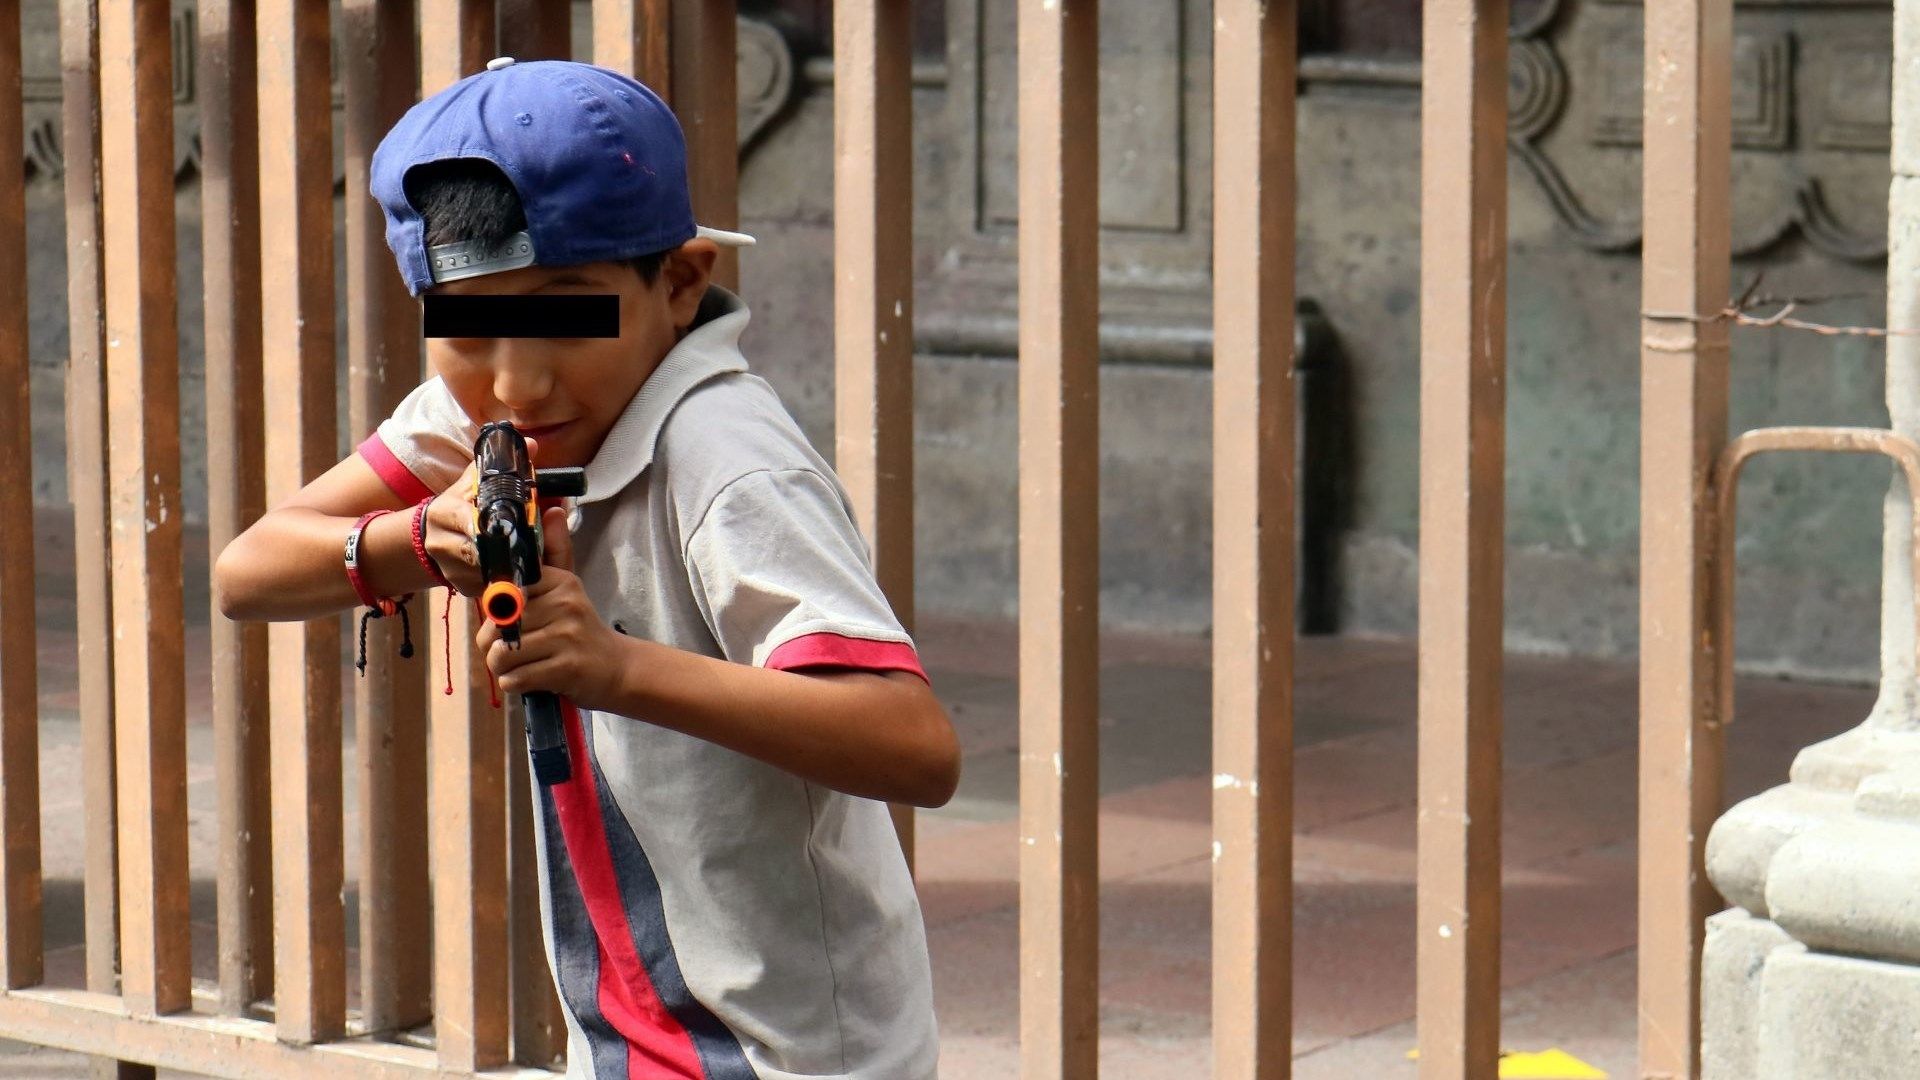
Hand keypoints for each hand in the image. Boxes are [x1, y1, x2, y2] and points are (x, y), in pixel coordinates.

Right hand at [423, 436, 540, 595]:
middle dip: (503, 549)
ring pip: (483, 571)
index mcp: (444, 513)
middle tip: (527, 545)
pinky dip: (502, 579)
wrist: (430, 535)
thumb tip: (533, 445)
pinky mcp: (458, 587)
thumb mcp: (474, 482)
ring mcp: (448, 568)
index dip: (486, 525)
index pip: (465, 520)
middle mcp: (440, 543)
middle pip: (476, 551)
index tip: (505, 526)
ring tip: (524, 557)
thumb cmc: (459, 505)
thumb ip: (503, 466)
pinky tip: (513, 570)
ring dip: (506, 565)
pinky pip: (486, 586)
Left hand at [476, 508, 620, 706]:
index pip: (501, 596)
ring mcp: (567, 637)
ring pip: (502, 656)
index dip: (496, 615)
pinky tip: (531, 680)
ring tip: (520, 667)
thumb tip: (553, 508)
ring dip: (503, 669)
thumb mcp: (568, 587)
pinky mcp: (567, 668)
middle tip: (513, 653)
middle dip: (494, 648)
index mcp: (559, 582)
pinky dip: (515, 685)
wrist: (618, 668)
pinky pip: (516, 679)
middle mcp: (564, 604)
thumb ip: (555, 552)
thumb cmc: (581, 629)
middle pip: (496, 628)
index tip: (512, 623)